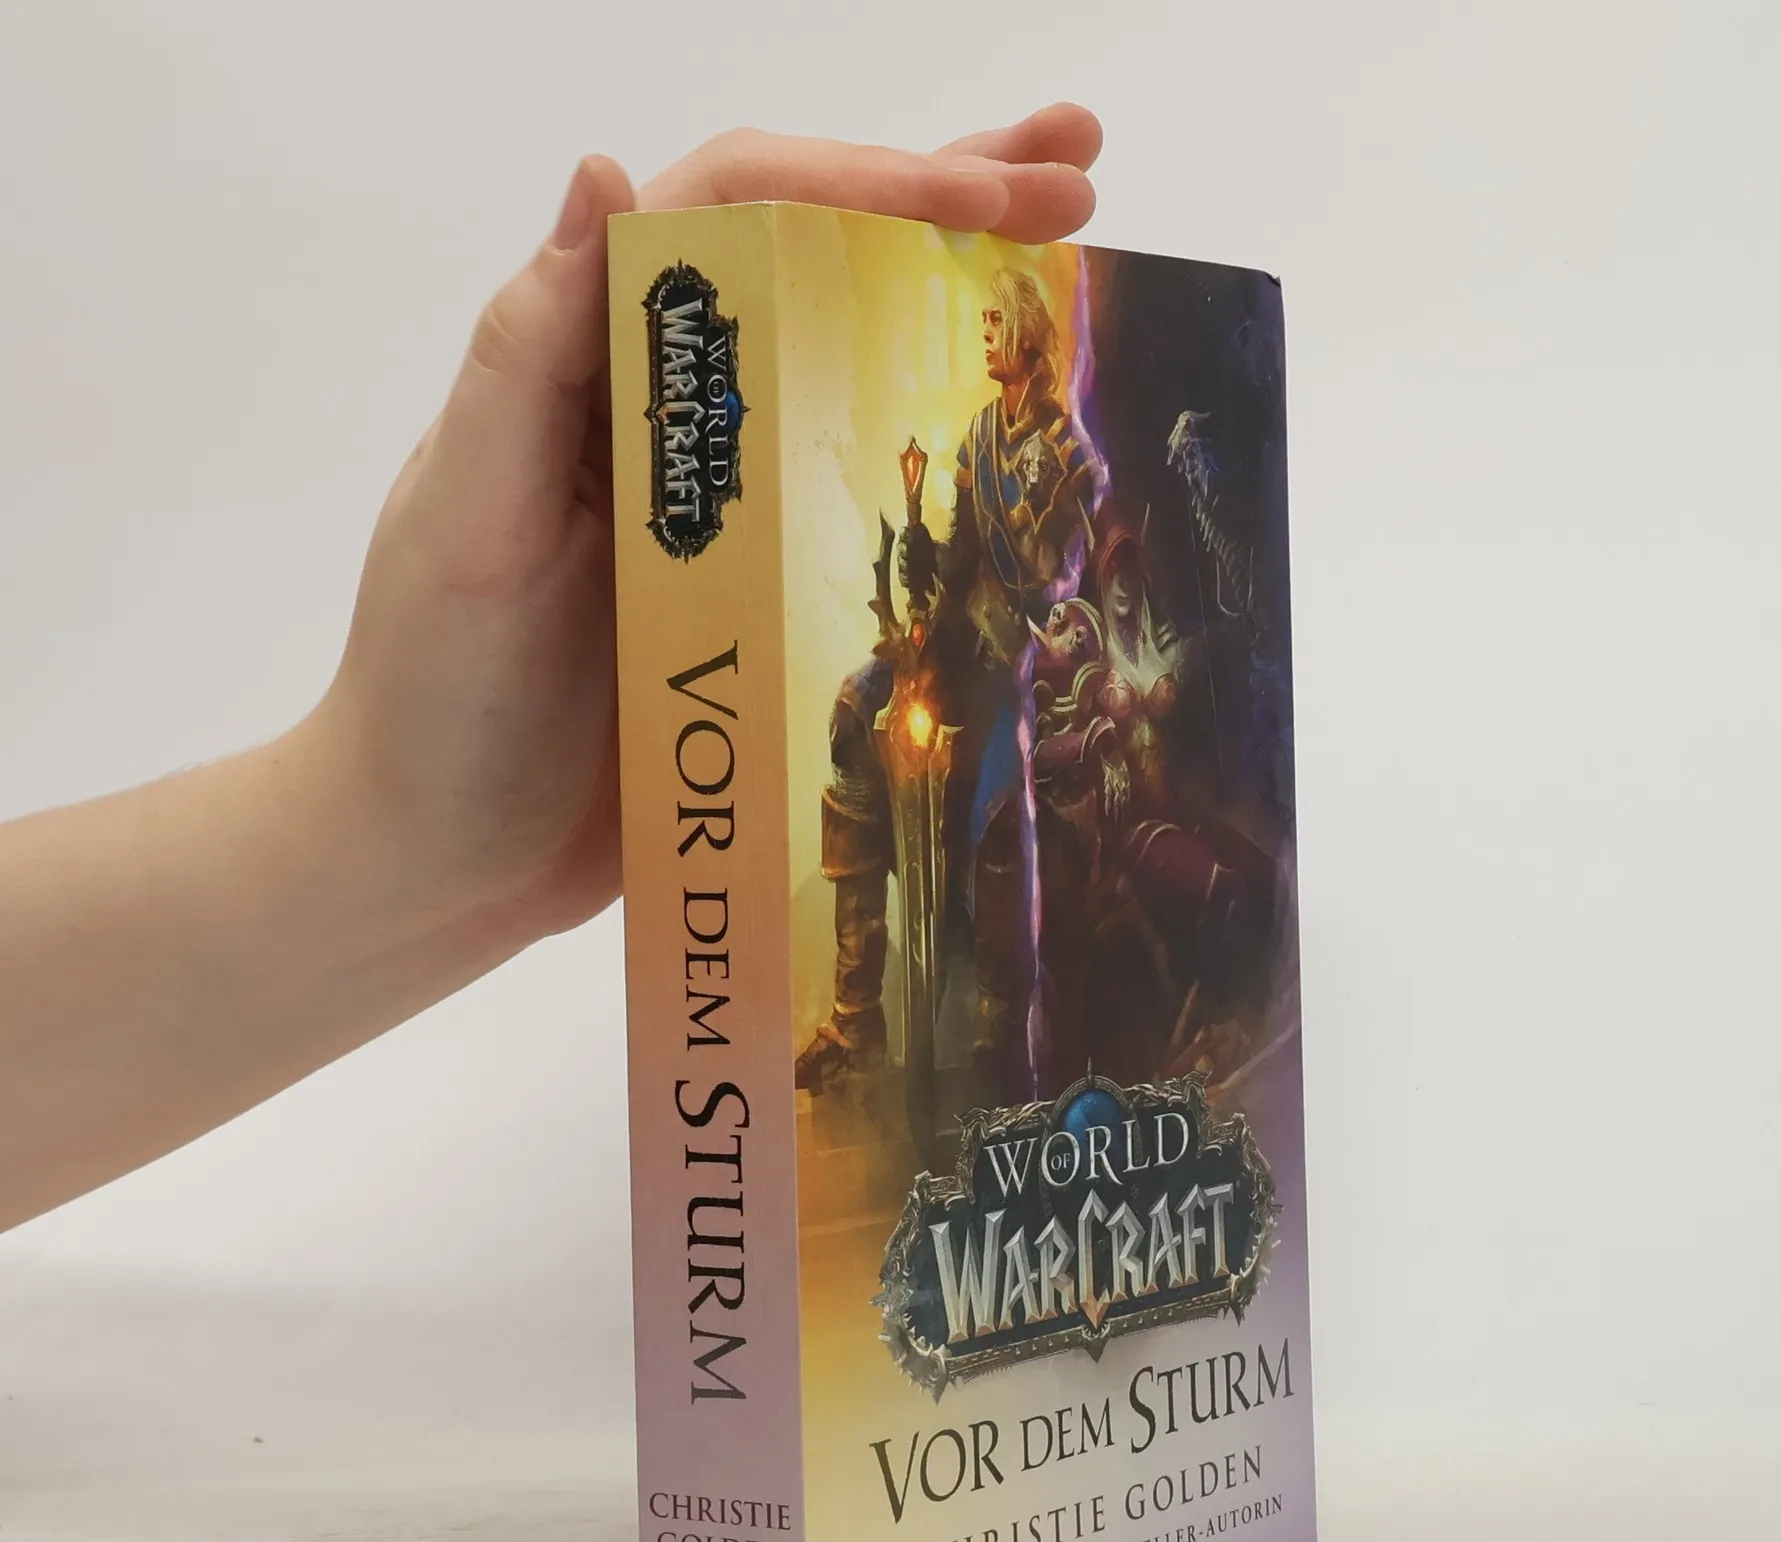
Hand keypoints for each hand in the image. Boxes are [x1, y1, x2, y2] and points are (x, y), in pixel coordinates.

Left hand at [306, 105, 1102, 956]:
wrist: (442, 861)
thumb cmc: (430, 693)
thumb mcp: (466, 519)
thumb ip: (528, 359)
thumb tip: (606, 173)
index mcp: (600, 365)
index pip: (737, 215)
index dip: (862, 180)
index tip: (983, 193)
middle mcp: (674, 415)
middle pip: (816, 266)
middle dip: (949, 200)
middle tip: (1079, 175)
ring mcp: (727, 509)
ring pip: (855, 373)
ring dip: (964, 307)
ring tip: (1082, 256)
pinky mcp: (763, 601)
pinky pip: (865, 514)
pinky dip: (947, 469)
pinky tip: (1028, 454)